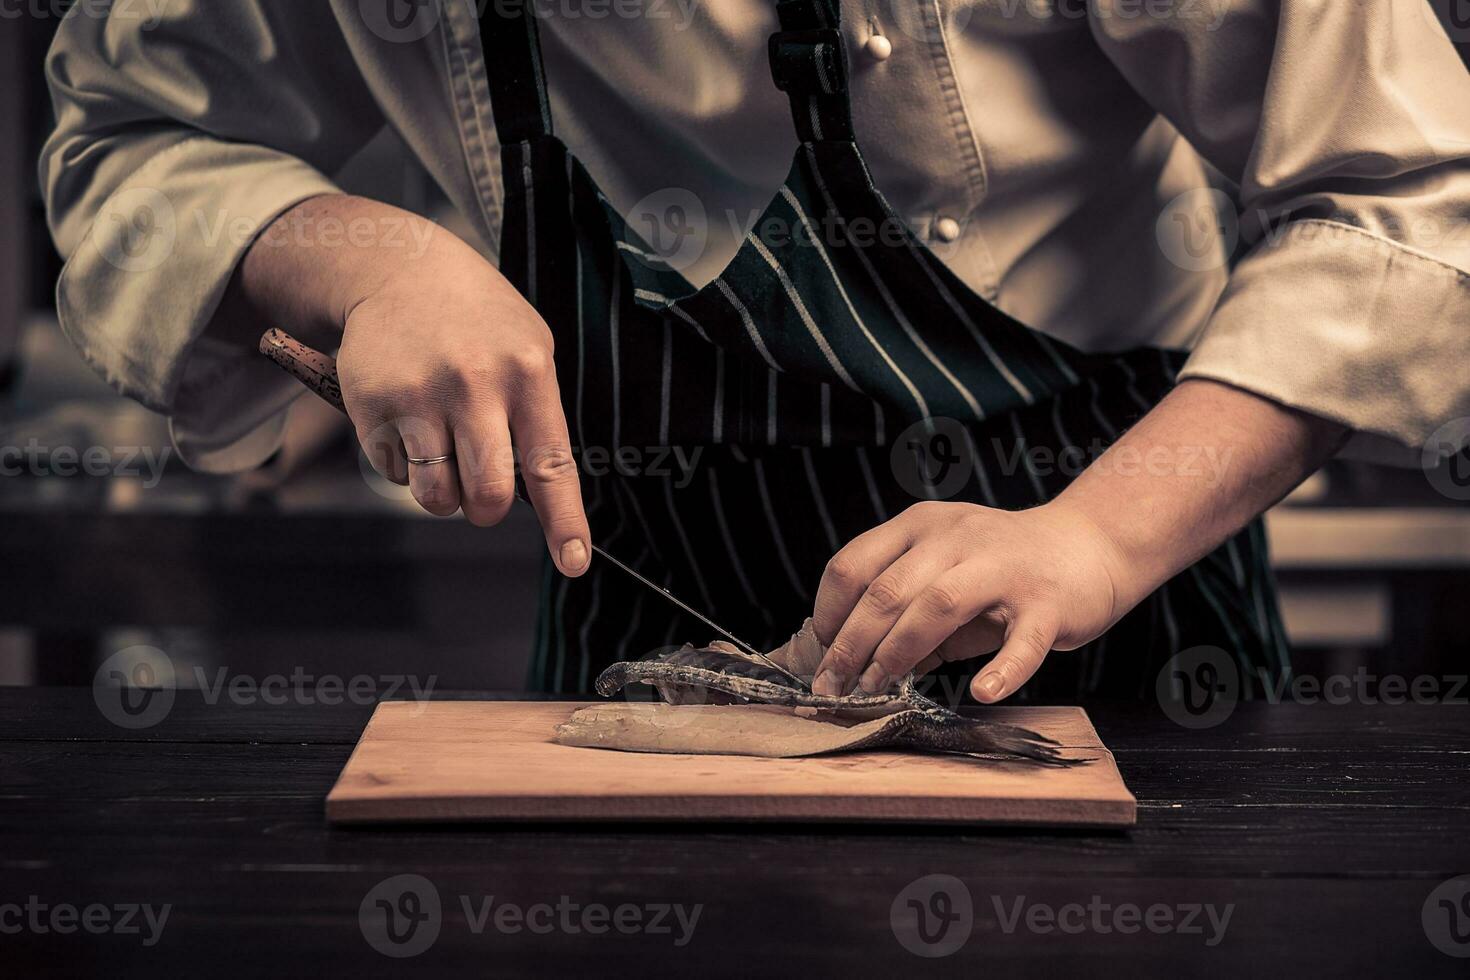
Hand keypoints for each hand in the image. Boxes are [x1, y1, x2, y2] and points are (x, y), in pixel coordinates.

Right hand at [337, 217, 589, 574]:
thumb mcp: (527, 348)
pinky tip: (407, 419)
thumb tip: (541, 498)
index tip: (575, 562)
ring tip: (441, 450)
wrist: (398, 268)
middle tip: (481, 495)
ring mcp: (420, 396)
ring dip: (442, 494)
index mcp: (527, 373)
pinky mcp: (373, 405)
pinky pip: (395, 474)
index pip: (551, 465)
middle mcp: (476, 385)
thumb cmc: (477, 321)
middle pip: (488, 494)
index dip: (564, 522)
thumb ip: (537, 416)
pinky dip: (404, 464)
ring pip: (437, 496)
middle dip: (486, 510)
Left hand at [809, 500, 1128, 702]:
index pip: (853, 564)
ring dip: (899, 654)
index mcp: (921, 525)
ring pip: (938, 605)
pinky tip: (983, 693)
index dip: (828, 614)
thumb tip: (850, 662)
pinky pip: (1021, 641)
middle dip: (851, 644)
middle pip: (887, 590)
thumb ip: (901, 609)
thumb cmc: (1000, 568)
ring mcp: (1003, 566)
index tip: (818, 654)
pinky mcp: (1047, 601)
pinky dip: (1001, 670)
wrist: (1087, 545)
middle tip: (833, 686)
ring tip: (878, 690)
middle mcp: (956, 536)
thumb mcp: (942, 572)